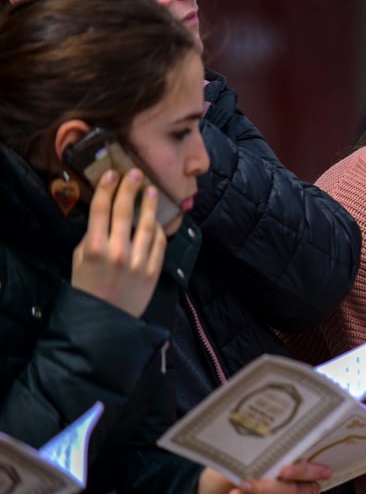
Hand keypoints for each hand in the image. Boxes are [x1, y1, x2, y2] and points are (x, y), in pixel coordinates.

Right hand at [70, 168, 166, 316]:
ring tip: (152, 190)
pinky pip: (159, 243)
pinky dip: (158, 229)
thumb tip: (105, 217)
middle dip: (130, 189)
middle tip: (136, 173)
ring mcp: (139, 261)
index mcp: (95, 247)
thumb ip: (91, 237)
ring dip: (150, 205)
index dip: (107, 188)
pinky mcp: (154, 270)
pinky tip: (156, 220)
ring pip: (147, 225)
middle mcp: (118, 251)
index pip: (101, 210)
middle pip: (125, 212)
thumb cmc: (88, 288)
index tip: (112, 173)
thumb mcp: (79, 260)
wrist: (105, 320)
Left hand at [193, 462, 329, 493]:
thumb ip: (260, 460)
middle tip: (245, 483)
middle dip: (270, 488)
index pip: (308, 471)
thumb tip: (273, 457)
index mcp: (283, 468)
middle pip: (294, 491)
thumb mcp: (239, 461)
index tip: (286, 471)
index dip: (308, 472)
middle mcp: (284, 488)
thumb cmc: (222, 474)